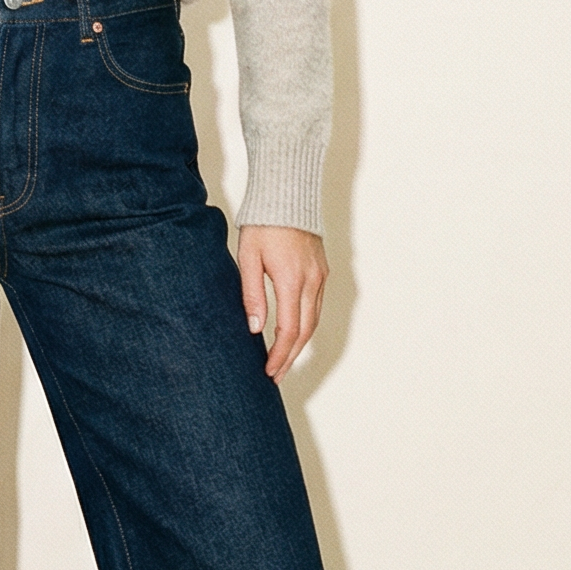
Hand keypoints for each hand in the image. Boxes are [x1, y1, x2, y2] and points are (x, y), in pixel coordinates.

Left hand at [238, 225, 327, 383]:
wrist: (287, 193)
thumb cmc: (262, 223)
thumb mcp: (248, 258)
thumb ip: (252, 295)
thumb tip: (256, 329)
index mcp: (292, 280)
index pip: (290, 330)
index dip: (280, 355)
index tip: (269, 371)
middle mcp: (313, 281)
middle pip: (306, 331)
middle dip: (291, 356)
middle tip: (276, 375)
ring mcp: (321, 276)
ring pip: (314, 320)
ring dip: (300, 344)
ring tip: (283, 360)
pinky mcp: (322, 270)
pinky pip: (316, 305)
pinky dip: (306, 325)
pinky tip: (294, 333)